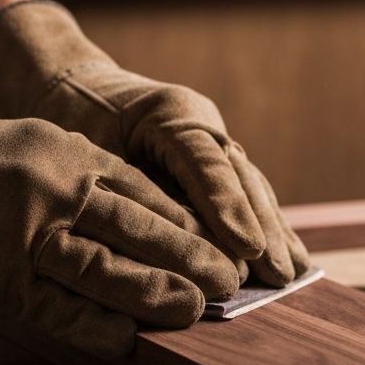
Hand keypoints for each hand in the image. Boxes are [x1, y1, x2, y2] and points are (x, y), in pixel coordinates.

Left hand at [0, 0, 310, 285]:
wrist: (75, 88)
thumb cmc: (73, 119)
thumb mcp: (84, 149)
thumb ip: (121, 193)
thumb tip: (152, 255)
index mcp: (169, 112)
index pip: (204, 160)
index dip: (227, 206)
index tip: (246, 248)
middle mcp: (201, 124)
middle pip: (240, 177)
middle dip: (260, 228)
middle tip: (275, 276)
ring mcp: (213, 141)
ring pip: (251, 188)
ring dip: (272, 232)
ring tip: (292, 276)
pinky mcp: (214, 163)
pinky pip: (246, 196)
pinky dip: (266, 228)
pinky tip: (288, 261)